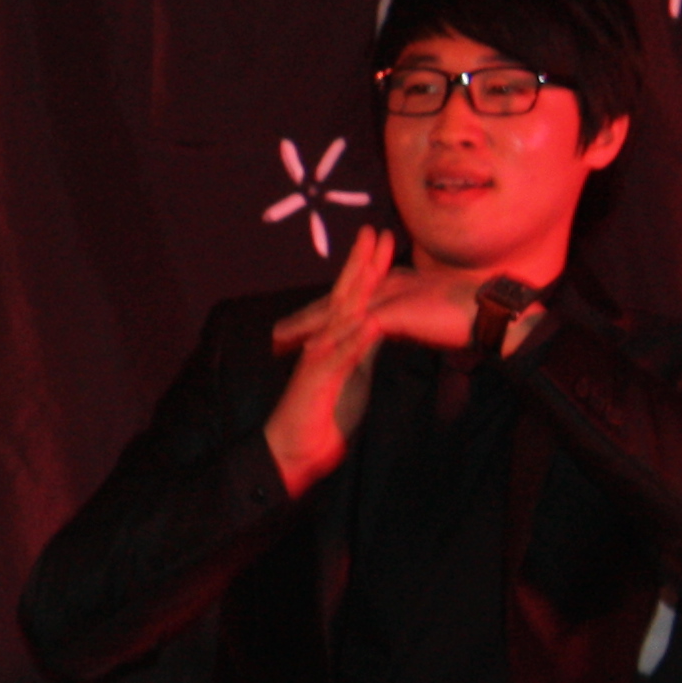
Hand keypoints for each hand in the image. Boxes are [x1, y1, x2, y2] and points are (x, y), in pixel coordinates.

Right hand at [263, 226, 393, 491]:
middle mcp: (324, 343)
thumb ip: (362, 347)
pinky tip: (369, 323)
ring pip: (341, 319)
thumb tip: (378, 324)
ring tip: (373, 265)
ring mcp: (319, 359)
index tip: (386, 240)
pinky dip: (355, 340)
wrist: (294, 451)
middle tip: (375, 232)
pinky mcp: (317, 381)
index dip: (371, 268)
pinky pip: (340, 358)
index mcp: (336, 340)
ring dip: (357, 291)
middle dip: (361, 264)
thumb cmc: (322, 415)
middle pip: (346, 296)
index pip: (356, 297)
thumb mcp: (352, 373)